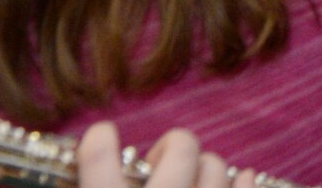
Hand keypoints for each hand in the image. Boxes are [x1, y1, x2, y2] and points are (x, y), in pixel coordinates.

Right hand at [77, 125, 254, 187]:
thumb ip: (93, 186)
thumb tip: (79, 174)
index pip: (98, 150)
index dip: (99, 140)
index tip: (103, 138)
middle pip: (181, 145)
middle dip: (171, 147)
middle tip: (156, 169)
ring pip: (215, 166)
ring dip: (203, 171)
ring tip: (189, 185)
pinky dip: (242, 184)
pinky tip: (240, 179)